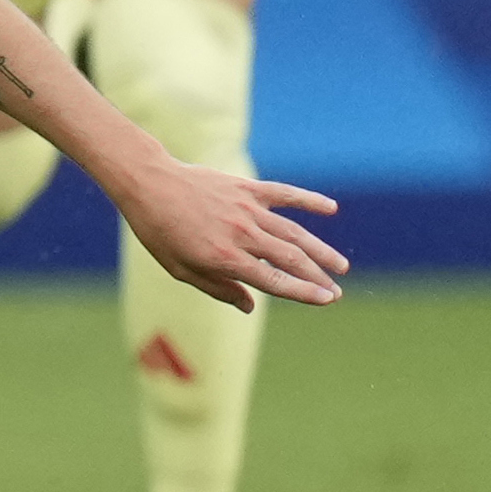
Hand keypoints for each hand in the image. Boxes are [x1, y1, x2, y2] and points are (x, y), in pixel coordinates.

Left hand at [112, 157, 349, 313]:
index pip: (274, 280)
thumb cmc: (160, 232)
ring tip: (341, 266)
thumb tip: (250, 307)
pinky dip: (308, 200)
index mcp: (225, 258)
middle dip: (317, 277)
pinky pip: (284, 194)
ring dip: (320, 249)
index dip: (304, 292)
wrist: (149, 185)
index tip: (326, 299)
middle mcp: (241, 234)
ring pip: (293, 231)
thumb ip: (218, 289)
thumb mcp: (181, 270)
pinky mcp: (246, 188)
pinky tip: (331, 209)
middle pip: (290, 258)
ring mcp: (246, 208)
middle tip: (337, 291)